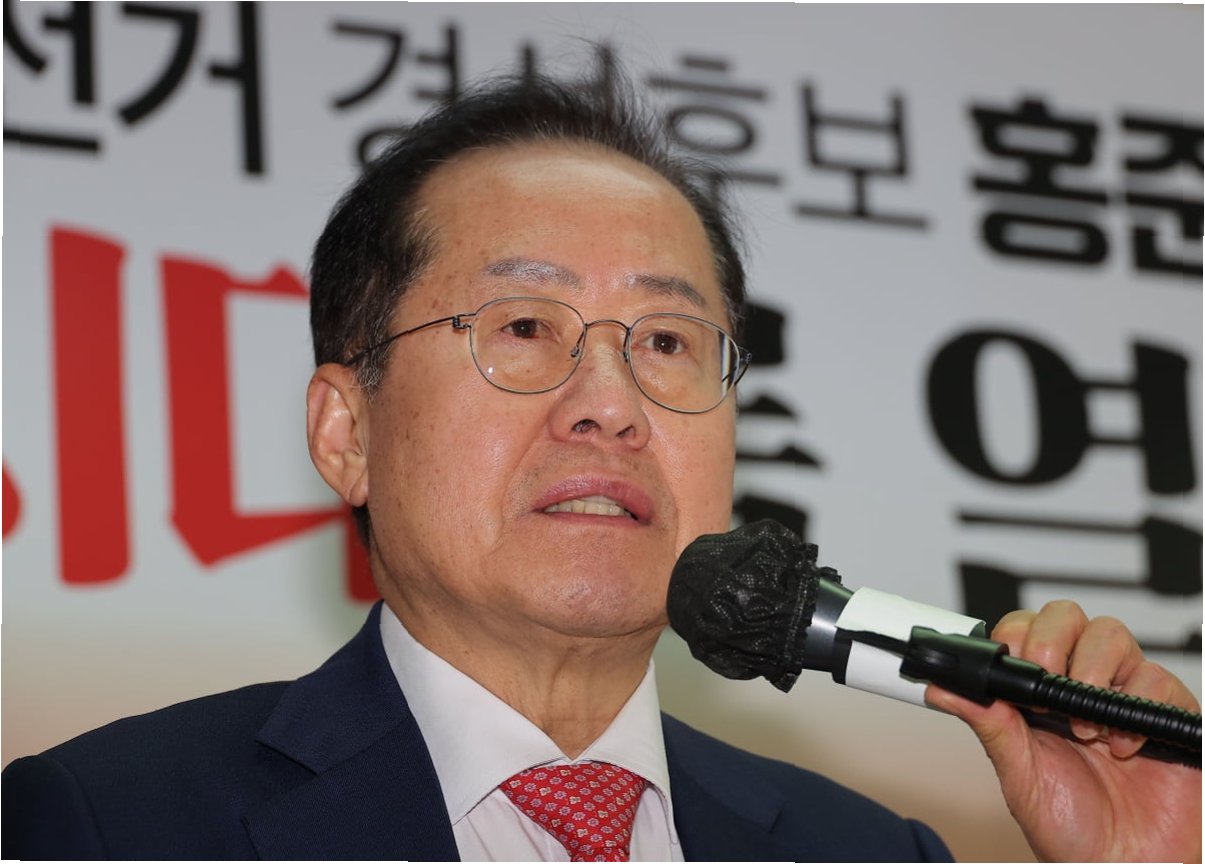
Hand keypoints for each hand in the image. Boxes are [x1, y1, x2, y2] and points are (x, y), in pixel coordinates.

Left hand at [926, 600, 1201, 862]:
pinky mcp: (1164, 712)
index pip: (1023, 631)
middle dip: (1050, 641)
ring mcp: (1121, 695)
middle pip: (1067, 616)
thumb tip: (941, 687)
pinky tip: (1121, 746)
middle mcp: (1078, 686)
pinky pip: (1155, 678)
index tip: (1009, 664)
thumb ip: (988, 725)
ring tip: (1083, 727)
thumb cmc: (1070, 827)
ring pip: (1111, 635)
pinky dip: (1135, 707)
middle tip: (1044, 680)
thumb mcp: (1018, 774)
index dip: (1015, 636)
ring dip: (1091, 672)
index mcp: (1037, 694)